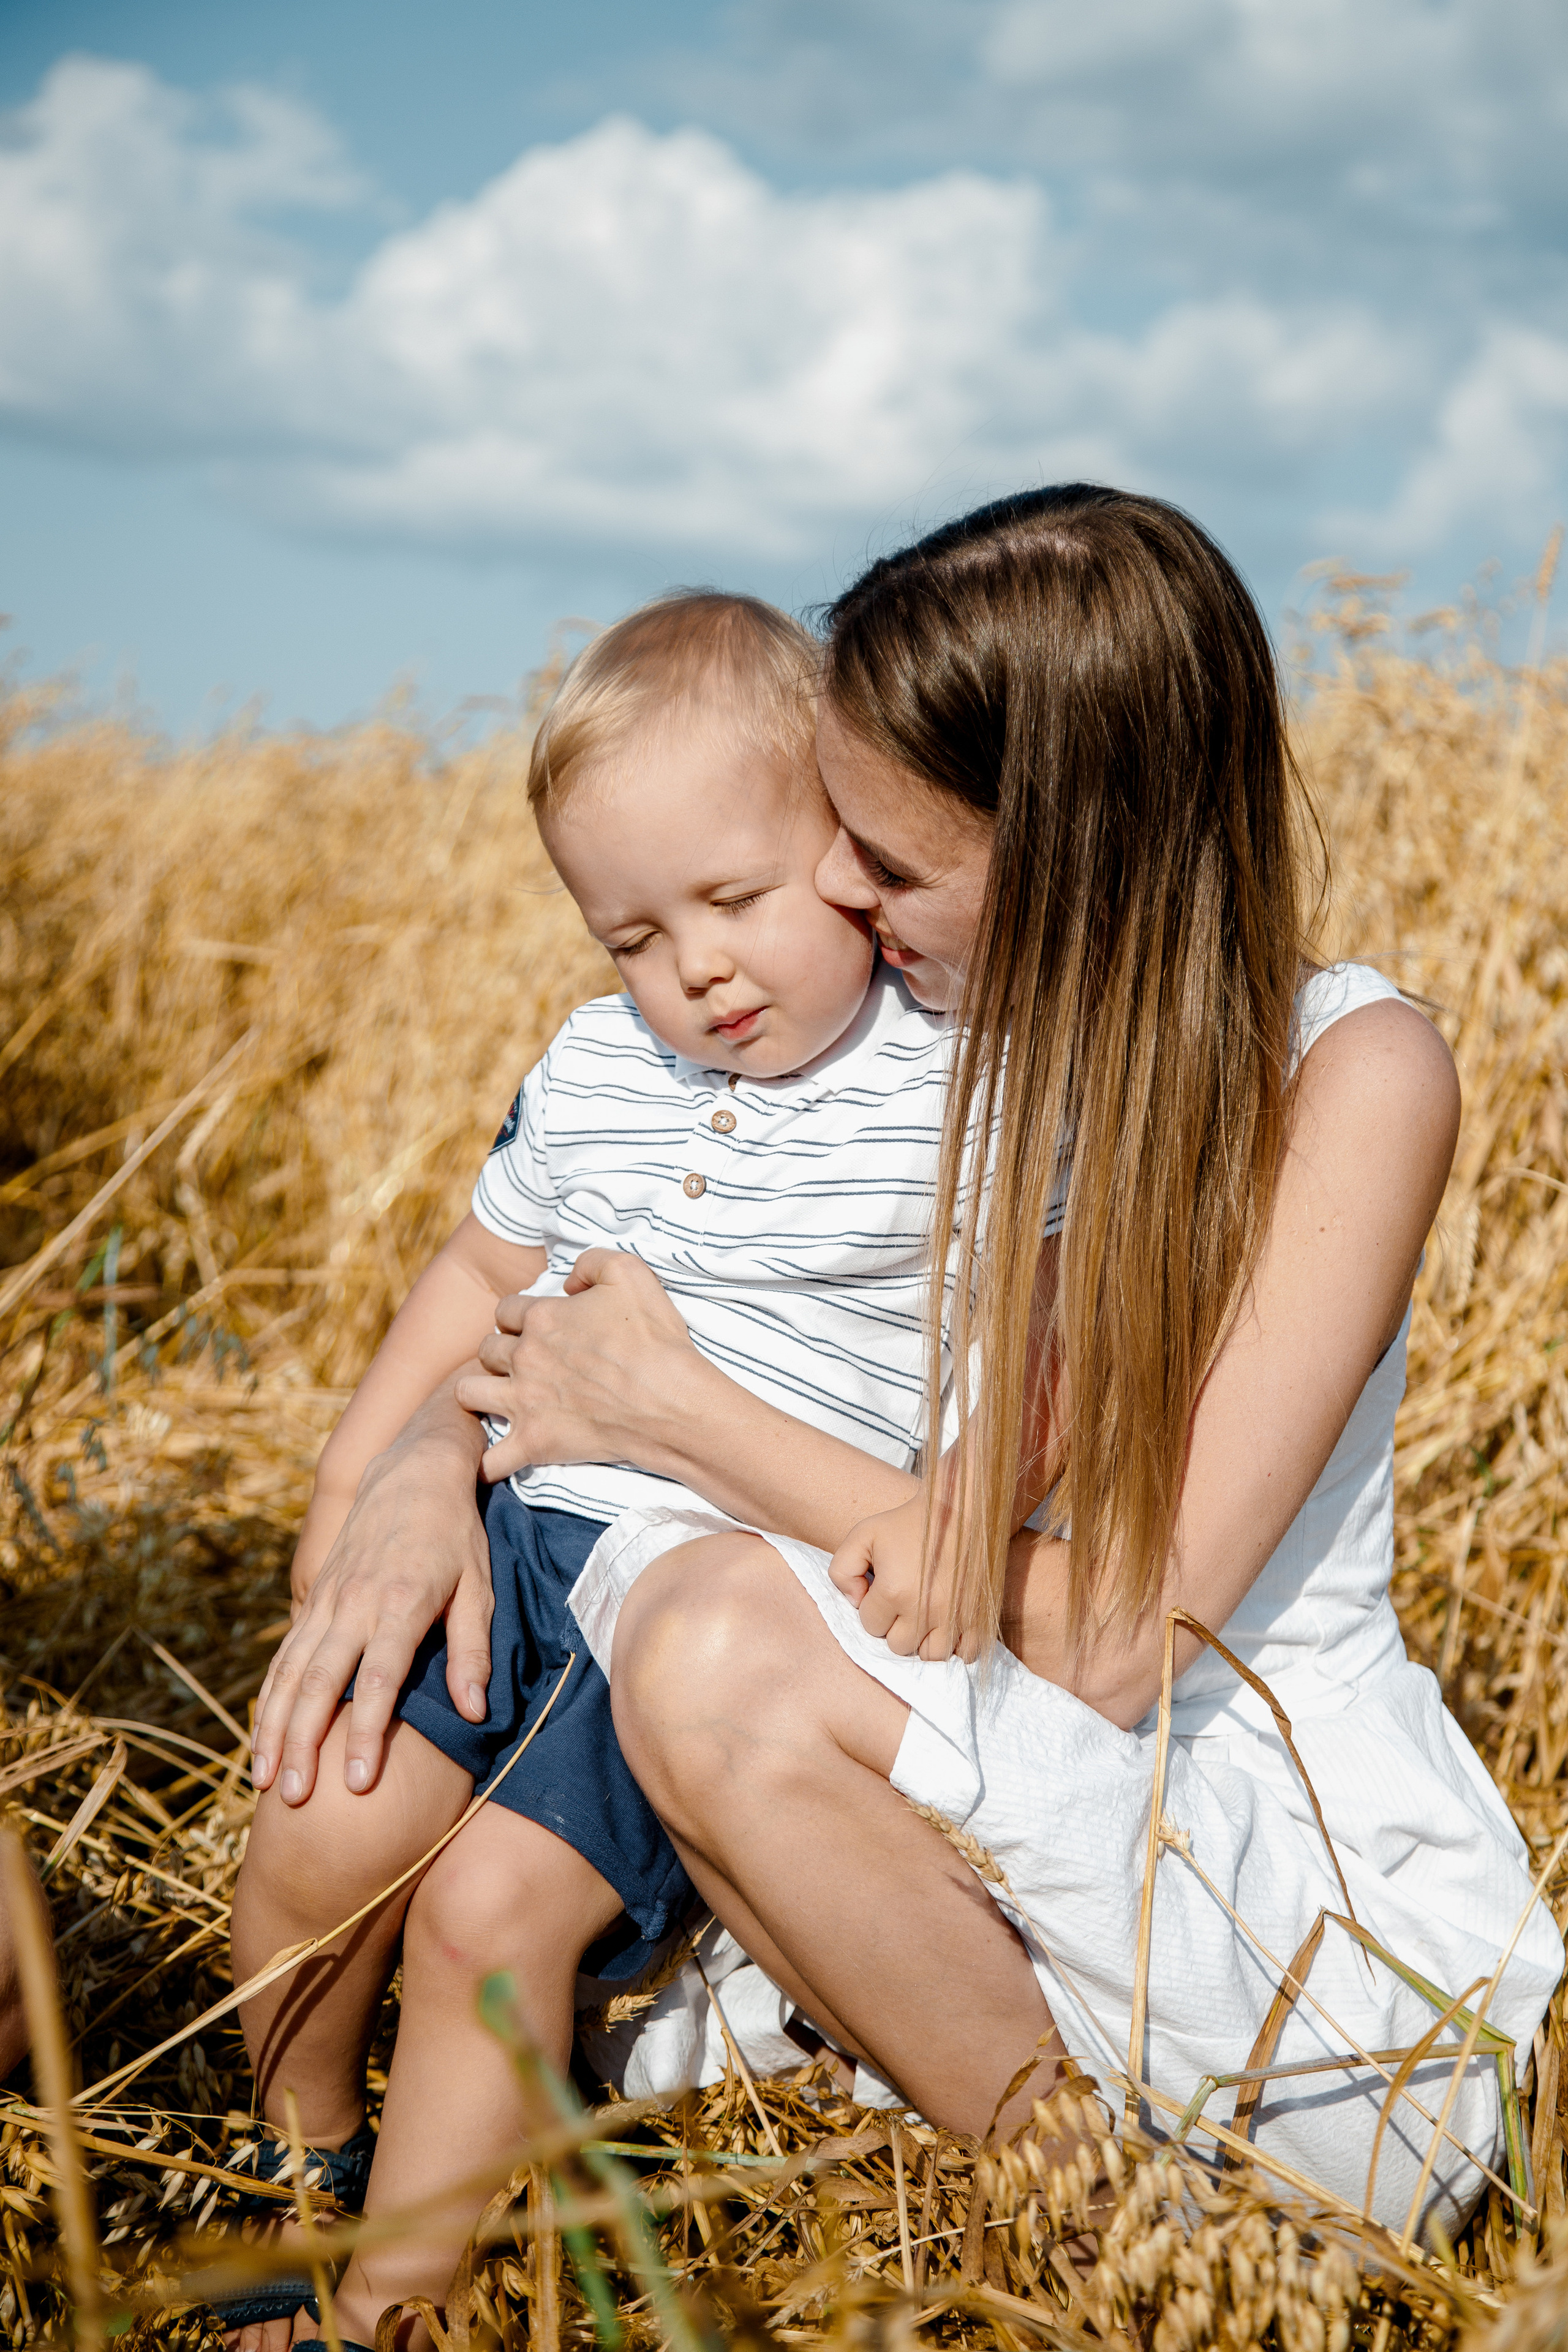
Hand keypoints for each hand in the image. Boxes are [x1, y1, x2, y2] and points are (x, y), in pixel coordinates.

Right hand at [252, 1395, 491, 1804]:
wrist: (414, 1471)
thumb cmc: (456, 1535)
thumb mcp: (480, 1586)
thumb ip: (472, 1650)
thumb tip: (473, 1711)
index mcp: (402, 1602)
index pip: (379, 1679)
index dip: (365, 1733)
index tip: (356, 1784)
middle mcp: (355, 1603)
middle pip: (321, 1682)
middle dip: (303, 1742)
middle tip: (293, 1797)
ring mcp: (328, 1600)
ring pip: (291, 1672)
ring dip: (275, 1728)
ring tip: (265, 1781)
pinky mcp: (313, 1598)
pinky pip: (283, 1656)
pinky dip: (268, 1699)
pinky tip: (260, 1738)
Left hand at [457, 1249, 701, 1482]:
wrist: (670, 1401)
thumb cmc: (655, 1340)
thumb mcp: (630, 1272)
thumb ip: (591, 1263)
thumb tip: (568, 1280)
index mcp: (542, 1318)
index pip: (505, 1310)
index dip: (518, 1316)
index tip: (534, 1327)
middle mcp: (524, 1358)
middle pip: (485, 1350)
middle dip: (497, 1352)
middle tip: (522, 1362)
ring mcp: (524, 1402)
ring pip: (468, 1393)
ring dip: (476, 1393)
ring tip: (496, 1399)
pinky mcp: (534, 1442)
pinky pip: (492, 1460)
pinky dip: (488, 1463)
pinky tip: (493, 1461)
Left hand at [829, 1494, 981, 1662]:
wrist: (959, 1509)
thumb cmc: (908, 1521)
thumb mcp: (863, 1534)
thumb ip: (842, 1569)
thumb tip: (854, 1602)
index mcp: (893, 1591)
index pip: (871, 1626)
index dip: (874, 1609)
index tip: (884, 1590)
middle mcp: (924, 1610)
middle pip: (899, 1646)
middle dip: (896, 1627)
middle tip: (904, 1603)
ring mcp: (954, 1617)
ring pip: (931, 1655)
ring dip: (924, 1640)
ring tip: (925, 1617)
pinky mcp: (979, 1617)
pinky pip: (966, 1653)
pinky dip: (956, 1646)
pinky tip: (949, 1625)